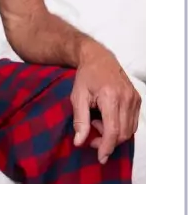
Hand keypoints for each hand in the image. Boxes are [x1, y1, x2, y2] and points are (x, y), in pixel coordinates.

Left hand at [70, 48, 140, 163]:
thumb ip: (79, 120)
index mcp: (110, 97)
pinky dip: (120, 127)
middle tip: (91, 137)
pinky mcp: (137, 99)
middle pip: (123, 133)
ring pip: (129, 130)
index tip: (100, 157)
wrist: (98, 58)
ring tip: (97, 123)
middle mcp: (126, 98)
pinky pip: (132, 122)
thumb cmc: (85, 76)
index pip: (113, 130)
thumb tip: (79, 141)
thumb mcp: (77, 97)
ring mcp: (134, 98)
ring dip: (114, 134)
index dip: (107, 147)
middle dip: (108, 141)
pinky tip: (106, 119)